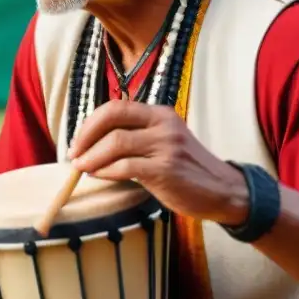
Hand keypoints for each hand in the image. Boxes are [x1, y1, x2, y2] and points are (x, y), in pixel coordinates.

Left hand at [68, 100, 248, 225]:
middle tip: (74, 153)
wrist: (224, 192)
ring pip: (115, 142)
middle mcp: (163, 124)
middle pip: (112, 117)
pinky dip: (105, 171)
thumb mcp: (162, 142)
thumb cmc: (186, 169)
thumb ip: (134, 137)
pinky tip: (98, 176)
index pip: (116, 107)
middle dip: (86, 135)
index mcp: (160, 113)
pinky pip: (125, 166)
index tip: (77, 140)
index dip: (90, 122)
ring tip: (81, 167)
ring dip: (91, 156)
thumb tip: (90, 143)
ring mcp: (166, 145)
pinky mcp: (166, 169)